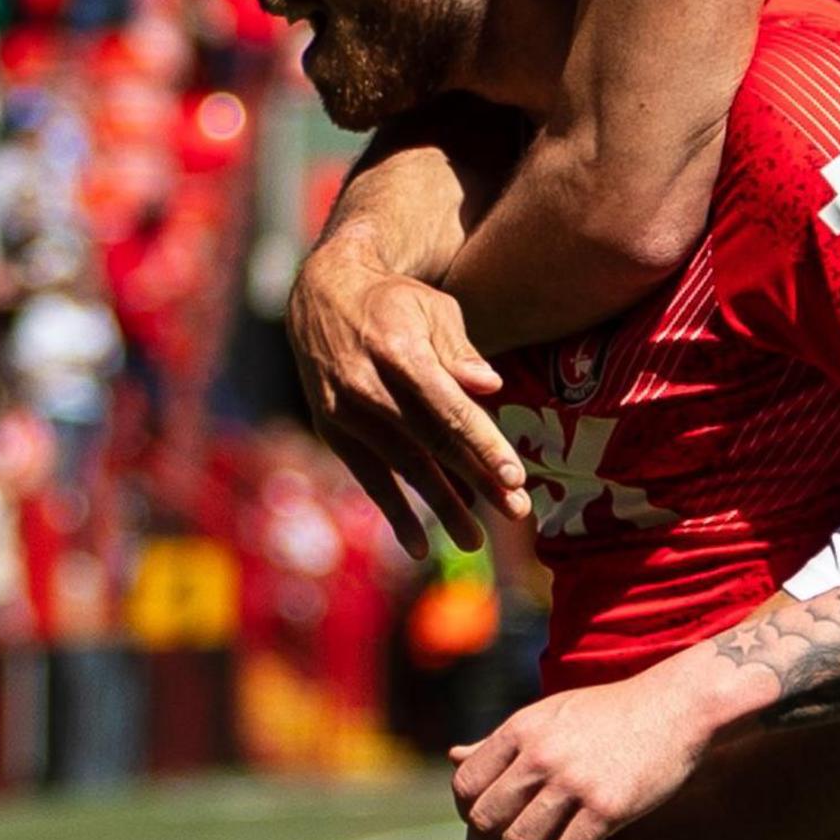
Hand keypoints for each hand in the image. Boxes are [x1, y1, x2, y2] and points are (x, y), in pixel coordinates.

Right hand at [288, 240, 520, 557]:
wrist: (322, 295)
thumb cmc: (395, 302)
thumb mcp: (432, 309)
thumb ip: (460, 352)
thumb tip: (490, 388)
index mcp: (398, 350)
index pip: (447, 407)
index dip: (483, 444)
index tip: (514, 477)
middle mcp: (366, 385)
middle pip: (431, 443)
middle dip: (476, 480)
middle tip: (517, 511)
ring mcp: (344, 411)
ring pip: (402, 467)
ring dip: (442, 506)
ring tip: (476, 540)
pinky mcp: (332, 430)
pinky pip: (367, 477)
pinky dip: (393, 511)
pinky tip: (418, 545)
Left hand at [448, 673, 719, 839]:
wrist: (678, 706)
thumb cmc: (611, 712)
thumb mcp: (550, 715)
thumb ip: (502, 741)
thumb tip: (451, 756)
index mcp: (522, 729)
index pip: (466, 784)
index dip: (463, 816)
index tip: (476, 833)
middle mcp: (540, 755)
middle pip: (486, 820)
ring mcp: (573, 783)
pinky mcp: (607, 809)